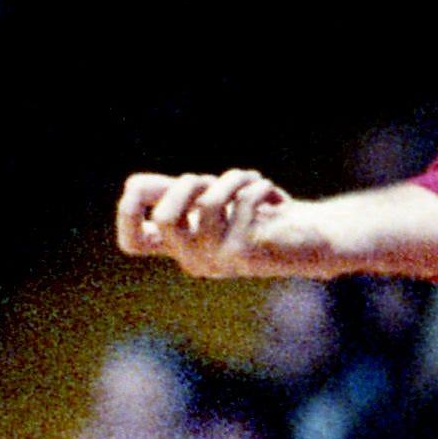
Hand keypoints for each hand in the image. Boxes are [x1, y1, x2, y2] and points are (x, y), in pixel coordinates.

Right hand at [117, 169, 328, 278]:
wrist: (311, 241)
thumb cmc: (259, 217)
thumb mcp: (212, 201)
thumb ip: (178, 193)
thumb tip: (133, 185)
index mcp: (180, 248)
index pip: (132, 243)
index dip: (126, 212)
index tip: (144, 186)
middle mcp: (193, 260)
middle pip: (162, 219)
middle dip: (186, 184)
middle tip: (212, 180)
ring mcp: (218, 260)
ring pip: (207, 204)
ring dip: (231, 179)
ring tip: (249, 178)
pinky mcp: (245, 254)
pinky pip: (242, 203)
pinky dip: (258, 187)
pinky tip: (271, 192)